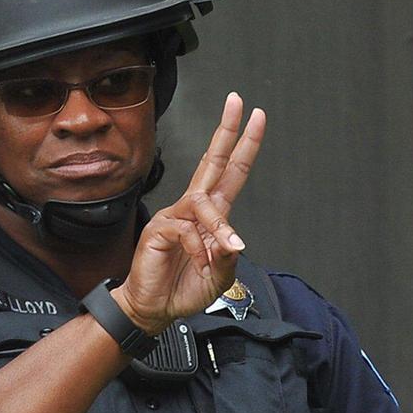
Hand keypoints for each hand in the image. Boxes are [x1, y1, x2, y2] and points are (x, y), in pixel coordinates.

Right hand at [113, 92, 264, 334]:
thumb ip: (230, 259)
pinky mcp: (159, 229)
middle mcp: (194, 209)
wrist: (155, 310)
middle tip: (236, 102)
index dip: (245, 146)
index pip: (231, 173)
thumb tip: (234, 242)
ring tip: (227, 249)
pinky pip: (185, 230)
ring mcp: (175, 216)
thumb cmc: (184, 290)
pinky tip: (200, 264)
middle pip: (211, 162)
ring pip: (203, 204)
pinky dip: (198, 249)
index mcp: (211, 216)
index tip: (257, 118)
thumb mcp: (221, 277)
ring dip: (220, 227)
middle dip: (225, 131)